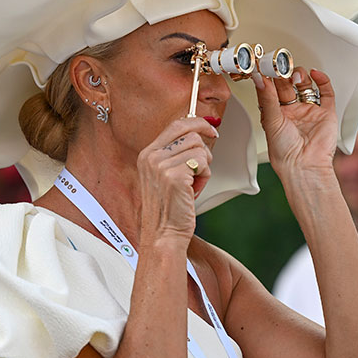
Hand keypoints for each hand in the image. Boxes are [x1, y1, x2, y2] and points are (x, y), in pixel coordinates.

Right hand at [135, 116, 217, 243]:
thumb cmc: (169, 208)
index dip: (197, 123)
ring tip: (193, 184)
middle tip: (201, 168)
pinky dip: (204, 178)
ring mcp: (161, 166)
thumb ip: (175, 153)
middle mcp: (151, 157)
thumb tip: (198, 131)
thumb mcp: (165, 175)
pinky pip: (203, 164)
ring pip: (199, 148)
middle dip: (203, 150)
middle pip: (190, 133)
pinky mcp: (175, 176)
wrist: (164, 234)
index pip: (175, 125)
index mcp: (147, 154)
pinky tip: (194, 190)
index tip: (210, 129)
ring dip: (204, 167)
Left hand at [253, 66, 338, 179]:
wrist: (305, 166)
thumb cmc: (284, 153)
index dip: (268, 77)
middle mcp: (292, 112)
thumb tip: (260, 79)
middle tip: (279, 64)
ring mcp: (309, 111)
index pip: (271, 90)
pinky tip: (315, 73)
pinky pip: (326, 92)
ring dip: (300, 76)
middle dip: (283, 73)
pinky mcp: (326, 113)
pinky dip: (322, 80)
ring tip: (295, 73)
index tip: (264, 65)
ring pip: (305, 86)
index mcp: (275, 114)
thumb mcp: (271, 121)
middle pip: (288, 85)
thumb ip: (267, 98)